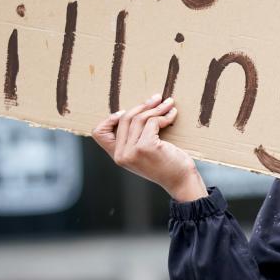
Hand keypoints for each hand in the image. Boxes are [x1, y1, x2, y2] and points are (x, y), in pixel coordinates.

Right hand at [91, 94, 207, 201]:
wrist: (181, 181)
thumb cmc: (166, 164)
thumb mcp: (144, 153)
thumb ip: (134, 139)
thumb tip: (138, 108)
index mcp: (117, 156)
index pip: (99, 133)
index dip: (109, 118)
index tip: (127, 110)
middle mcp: (121, 155)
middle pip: (124, 119)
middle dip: (143, 105)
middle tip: (158, 98)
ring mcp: (132, 151)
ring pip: (139, 118)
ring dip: (156, 108)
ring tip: (169, 103)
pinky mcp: (146, 147)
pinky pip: (152, 122)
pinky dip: (164, 116)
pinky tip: (172, 115)